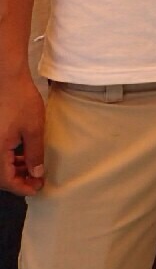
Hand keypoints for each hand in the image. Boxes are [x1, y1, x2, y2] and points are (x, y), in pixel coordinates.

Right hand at [0, 75, 44, 194]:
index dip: (23, 188)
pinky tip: (22, 155)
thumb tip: (36, 174)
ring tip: (32, 167)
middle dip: (18, 180)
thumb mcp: (34, 129)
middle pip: (0, 176)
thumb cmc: (21, 101)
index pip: (6, 181)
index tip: (38, 188)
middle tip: (37, 180)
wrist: (6, 80)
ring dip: (13, 170)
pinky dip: (8, 159)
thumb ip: (35, 154)